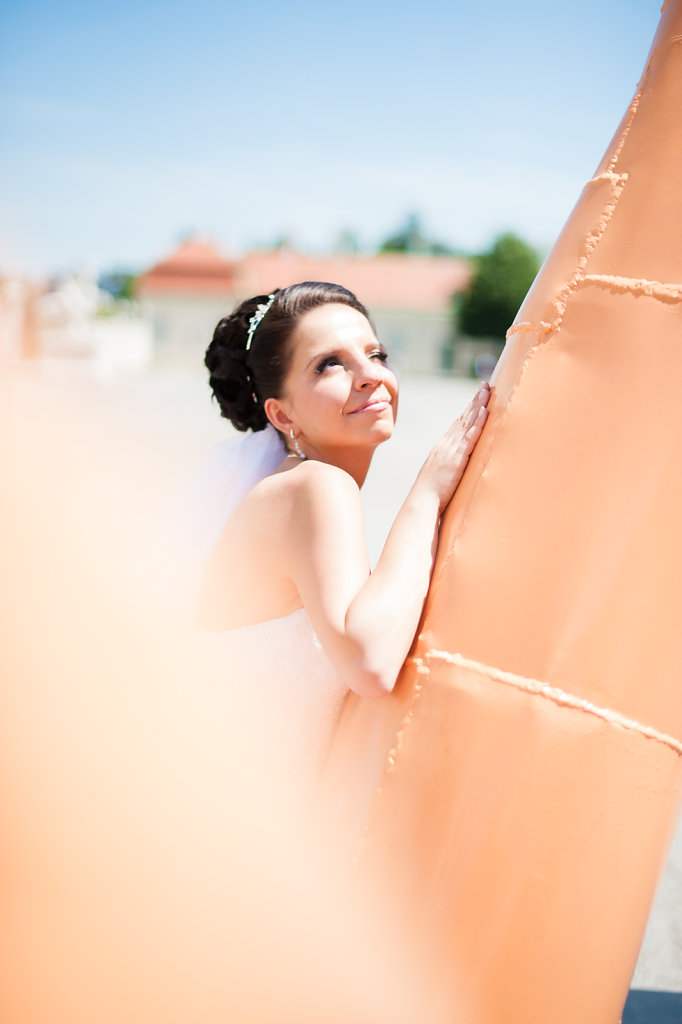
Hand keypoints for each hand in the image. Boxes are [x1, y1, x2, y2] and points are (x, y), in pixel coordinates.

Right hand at [416, 381, 489, 512]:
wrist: (423, 501)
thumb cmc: (430, 496)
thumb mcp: (439, 477)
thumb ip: (448, 469)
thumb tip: (454, 470)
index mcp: (441, 449)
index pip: (457, 425)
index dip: (467, 410)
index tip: (476, 398)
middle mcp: (445, 445)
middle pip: (463, 418)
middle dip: (474, 401)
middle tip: (484, 386)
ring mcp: (451, 450)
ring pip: (467, 423)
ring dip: (478, 405)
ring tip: (487, 391)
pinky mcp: (457, 458)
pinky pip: (470, 437)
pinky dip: (478, 423)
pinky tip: (484, 411)